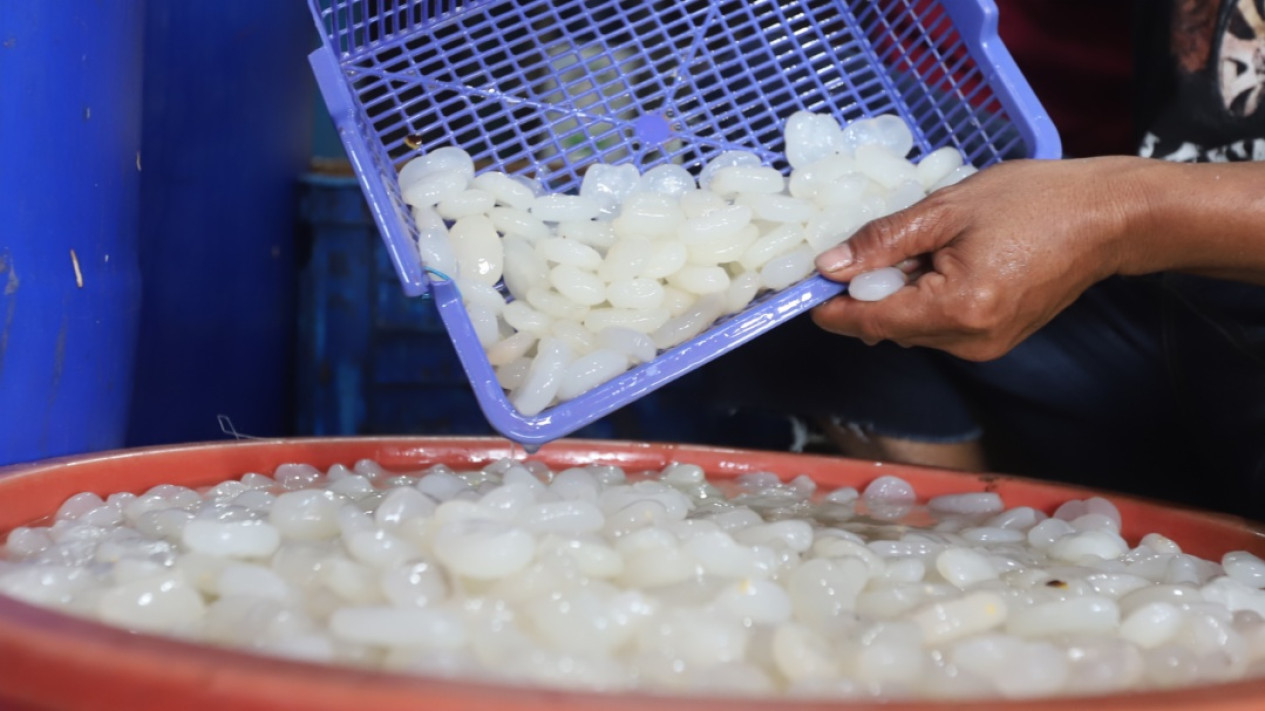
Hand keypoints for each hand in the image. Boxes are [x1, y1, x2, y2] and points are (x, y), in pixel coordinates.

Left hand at [810, 157, 1146, 360]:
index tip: (806, 282)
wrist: (1109, 218)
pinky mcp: (994, 340)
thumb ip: (882, 241)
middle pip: (886, 327)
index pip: (868, 322)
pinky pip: (937, 325)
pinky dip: (926, 297)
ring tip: (928, 244)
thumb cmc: (1035, 202)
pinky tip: (946, 260)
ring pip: (911, 326)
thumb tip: (830, 265)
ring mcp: (984, 346)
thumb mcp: (946, 209)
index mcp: (956, 309)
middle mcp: (969, 341)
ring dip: (899, 292)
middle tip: (875, 242)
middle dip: (868, 291)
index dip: (830, 305)